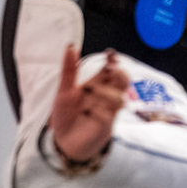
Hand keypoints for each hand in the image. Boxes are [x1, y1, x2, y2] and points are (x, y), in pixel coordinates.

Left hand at [50, 45, 128, 164]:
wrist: (64, 141)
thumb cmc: (65, 115)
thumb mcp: (63, 90)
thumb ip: (69, 70)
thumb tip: (71, 46)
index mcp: (96, 84)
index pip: (110, 68)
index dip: (112, 60)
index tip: (110, 54)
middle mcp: (105, 95)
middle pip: (123, 81)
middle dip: (119, 74)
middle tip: (109, 69)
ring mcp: (107, 110)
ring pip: (120, 98)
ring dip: (107, 93)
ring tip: (89, 91)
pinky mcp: (105, 125)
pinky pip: (110, 115)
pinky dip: (100, 111)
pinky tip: (89, 112)